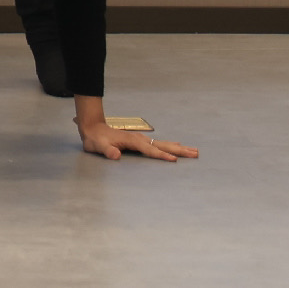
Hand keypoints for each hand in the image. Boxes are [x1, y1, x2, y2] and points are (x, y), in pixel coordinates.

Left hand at [80, 119, 196, 162]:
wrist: (93, 128)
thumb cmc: (95, 139)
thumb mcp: (97, 146)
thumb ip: (106, 150)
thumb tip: (115, 155)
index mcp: (132, 141)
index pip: (150, 150)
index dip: (161, 155)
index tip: (173, 160)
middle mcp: (140, 139)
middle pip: (162, 145)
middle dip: (178, 150)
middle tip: (195, 153)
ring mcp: (141, 139)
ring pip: (163, 144)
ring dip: (178, 148)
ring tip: (194, 151)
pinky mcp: (141, 142)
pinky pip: (159, 145)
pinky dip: (171, 147)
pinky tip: (178, 148)